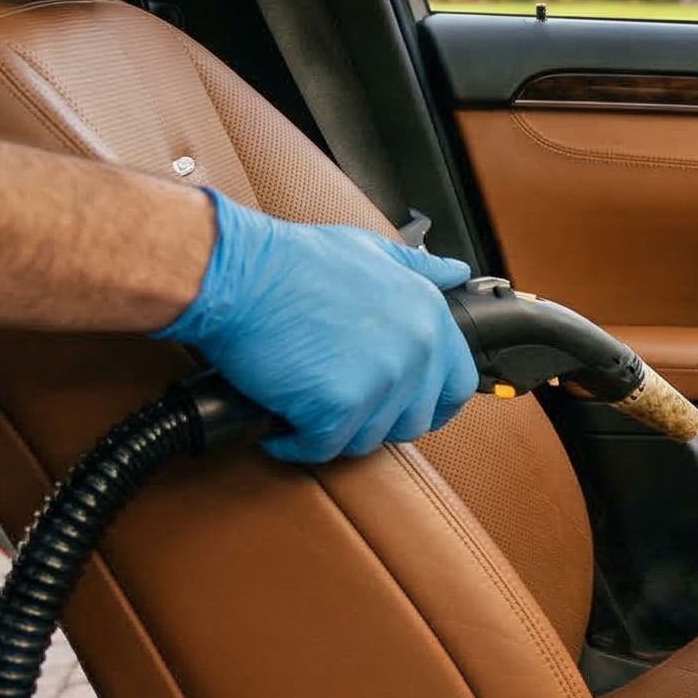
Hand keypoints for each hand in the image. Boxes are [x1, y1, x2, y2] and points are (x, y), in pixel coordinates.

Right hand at [155, 189, 478, 463]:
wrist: (241, 275)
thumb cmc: (295, 262)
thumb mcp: (371, 251)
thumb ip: (419, 269)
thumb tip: (455, 273)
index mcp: (429, 316)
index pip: (456, 386)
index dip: (430, 405)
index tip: (404, 409)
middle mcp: (416, 350)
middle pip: (411, 422)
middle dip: (374, 421)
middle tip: (336, 405)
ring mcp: (381, 381)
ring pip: (366, 439)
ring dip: (331, 430)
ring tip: (303, 403)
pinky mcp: (339, 406)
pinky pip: (323, 447)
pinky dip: (296, 440)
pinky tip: (280, 419)